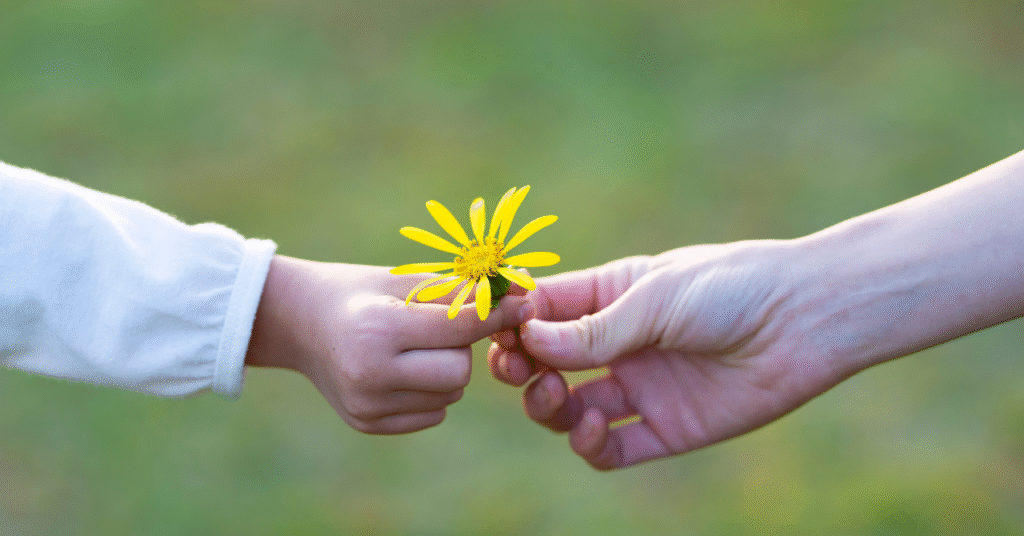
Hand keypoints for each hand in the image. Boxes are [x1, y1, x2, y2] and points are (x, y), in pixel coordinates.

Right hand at [247, 255, 529, 433]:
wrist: (300, 323)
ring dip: (447, 369)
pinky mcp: (368, 424)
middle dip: (461, 347)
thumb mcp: (404, 281)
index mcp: (378, 329)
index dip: (496, 313)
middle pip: (459, 370)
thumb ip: (459, 290)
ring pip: (449, 394)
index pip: (459, 326)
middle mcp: (370, 373)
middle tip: (439, 327)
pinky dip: (430, 391)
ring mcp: (367, 405)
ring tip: (416, 346)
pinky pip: (433, 413)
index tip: (524, 302)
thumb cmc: (359, 292)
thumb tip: (520, 294)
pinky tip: (403, 369)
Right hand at [489, 240, 851, 468]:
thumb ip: (593, 329)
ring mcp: (640, 387)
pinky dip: (589, 445)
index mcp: (610, 297)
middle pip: (545, 364)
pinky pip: (612, 448)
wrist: (805, 321)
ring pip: (568, 408)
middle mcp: (618, 344)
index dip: (513, 322)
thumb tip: (526, 343)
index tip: (496, 329)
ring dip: (548, 406)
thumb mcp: (655, 298)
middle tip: (519, 369)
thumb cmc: (731, 287)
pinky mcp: (666, 427)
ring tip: (558, 395)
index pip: (542, 311)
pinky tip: (589, 430)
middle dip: (521, 368)